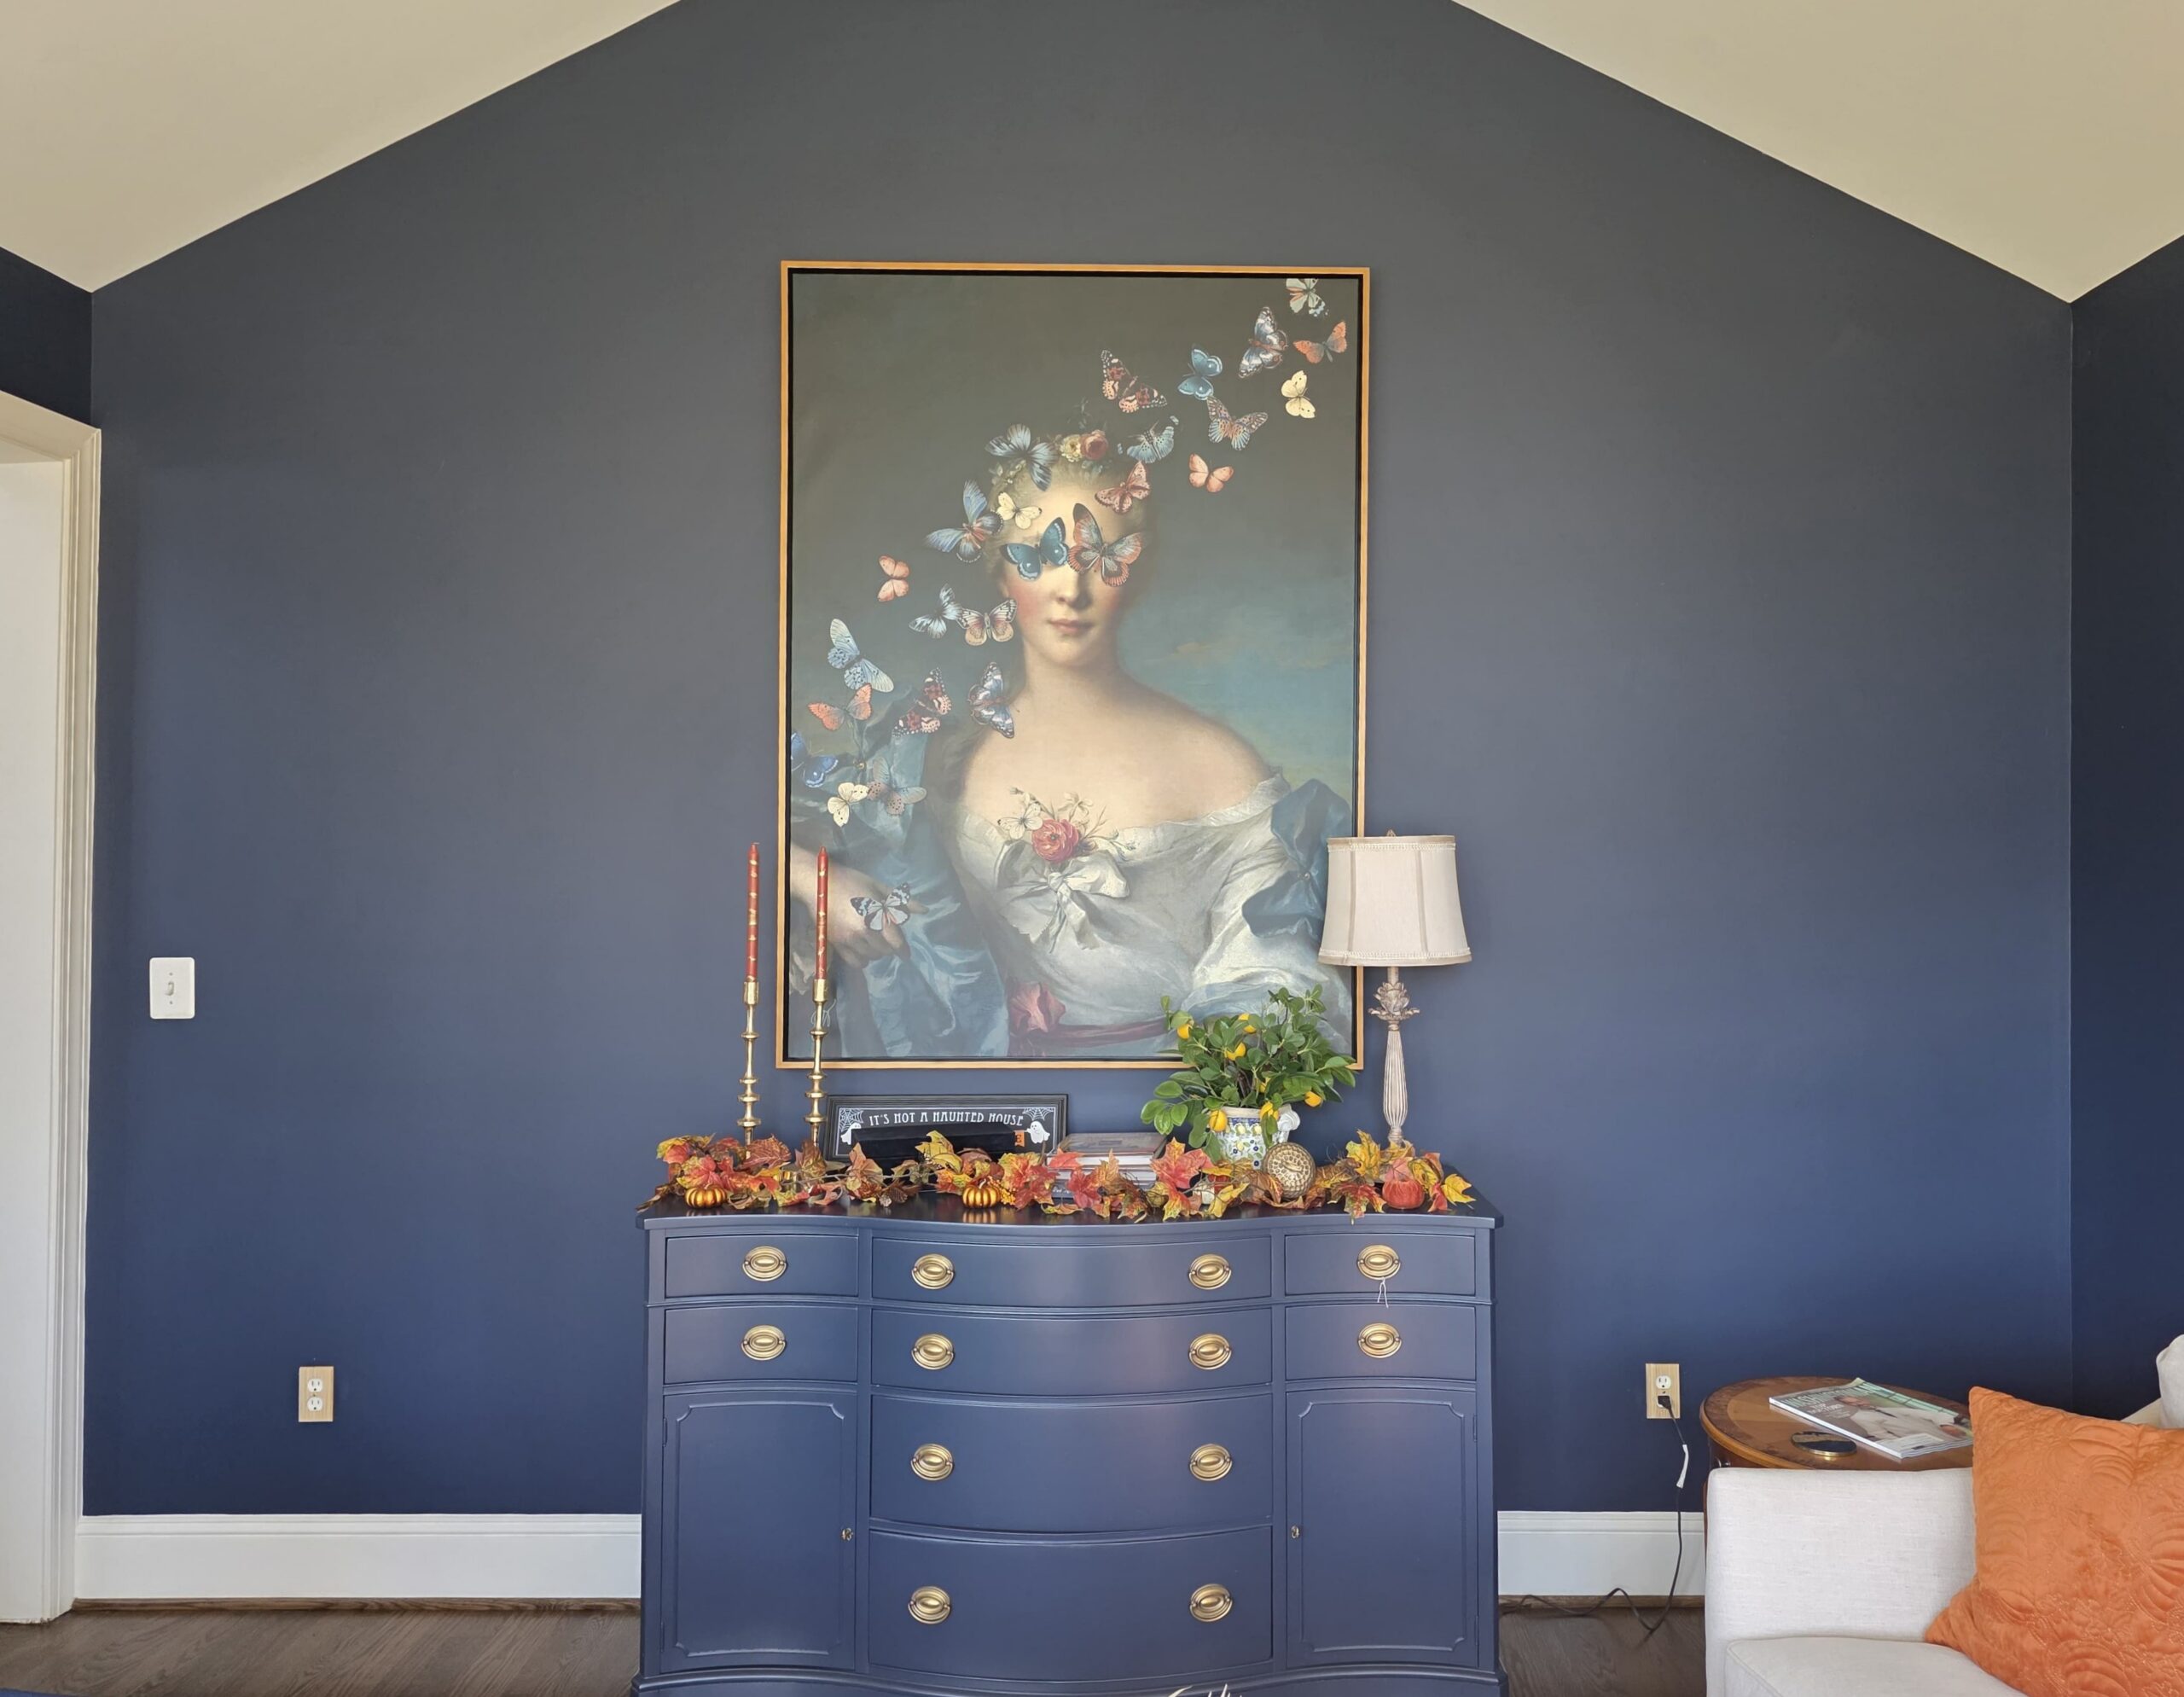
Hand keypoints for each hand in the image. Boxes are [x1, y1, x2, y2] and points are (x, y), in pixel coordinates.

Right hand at [788, 846, 917, 967]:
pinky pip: (856, 962)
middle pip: (885, 950)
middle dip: (889, 947)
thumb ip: (901, 902)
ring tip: (874, 942)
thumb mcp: (878, 887)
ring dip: (876, 952)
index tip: (906, 955)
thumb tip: (925, 910)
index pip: (896, 941)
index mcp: (876, 914)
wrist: (819, 884)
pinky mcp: (837, 943)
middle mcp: (864, 930)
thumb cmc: (851, 881)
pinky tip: (863, 950)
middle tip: (887, 939)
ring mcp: (849, 939)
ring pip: (871, 957)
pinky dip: (863, 960)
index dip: (904, 950)